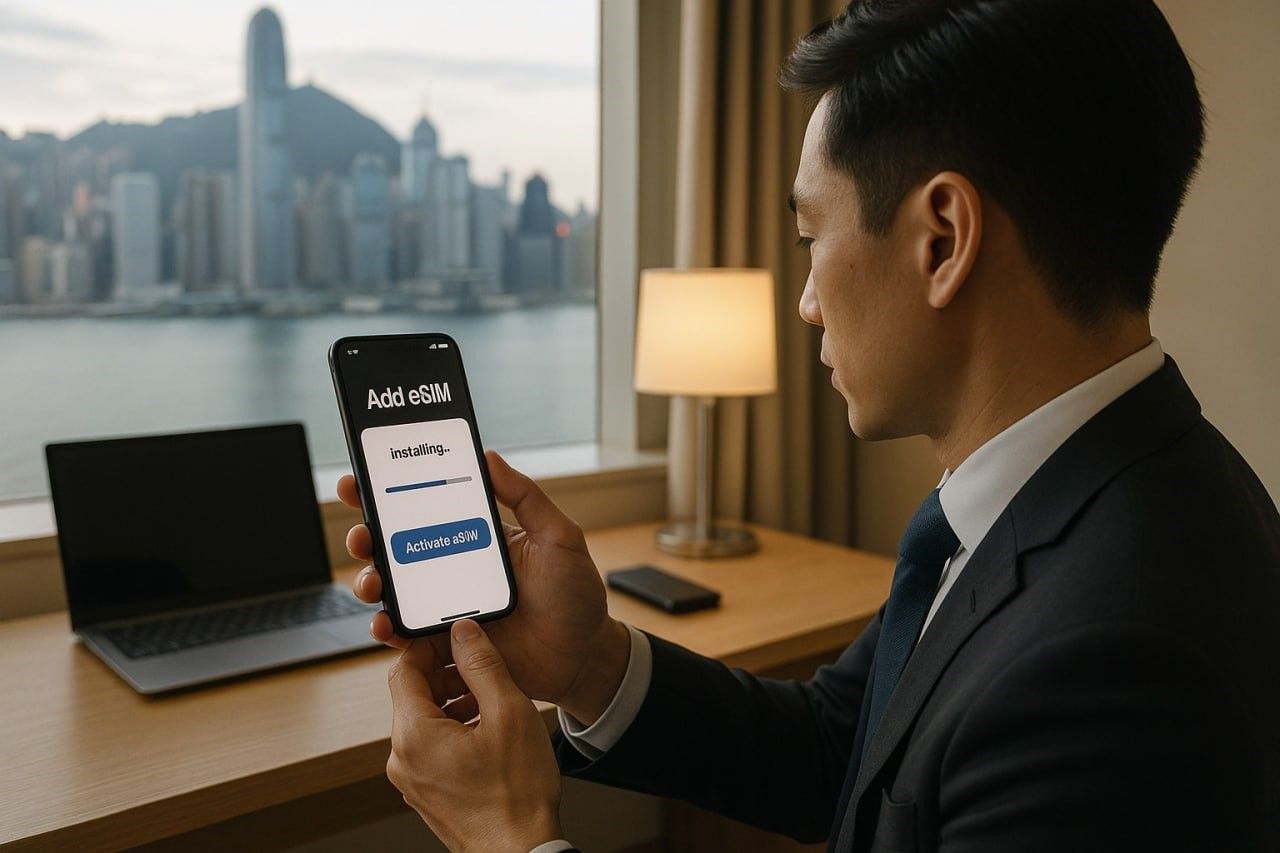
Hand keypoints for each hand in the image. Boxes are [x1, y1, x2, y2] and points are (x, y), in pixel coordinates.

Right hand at [341, 450, 630, 723]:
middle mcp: (453, 571)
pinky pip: (406, 638)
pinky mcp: (447, 646)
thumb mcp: (558, 537)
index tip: (359, 482)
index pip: (424, 510)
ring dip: (371, 583)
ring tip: (372, 583)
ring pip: (393, 592)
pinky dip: (388, 630)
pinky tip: (385, 624)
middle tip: (361, 536)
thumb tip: (489, 456)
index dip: (386, 496)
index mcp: (475, 539)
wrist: (584, 655)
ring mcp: (447, 609)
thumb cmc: (575, 594)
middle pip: (395, 550)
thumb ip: (526, 497)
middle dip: (366, 539)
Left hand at [387, 618, 561, 851]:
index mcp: (414, 735)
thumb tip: (464, 632)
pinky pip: (431, 746)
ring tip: (493, 698)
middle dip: (445, 672)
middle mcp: (402, 758)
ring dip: (453, 700)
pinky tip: (489, 729)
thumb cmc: (517, 796)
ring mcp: (412, 779)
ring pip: (424, 720)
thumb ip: (483, 664)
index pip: (403, 669)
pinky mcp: (426, 792)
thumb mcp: (508, 712)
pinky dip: (454, 727)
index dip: (429, 643)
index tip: (455, 635)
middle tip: (481, 662)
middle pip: (413, 694)